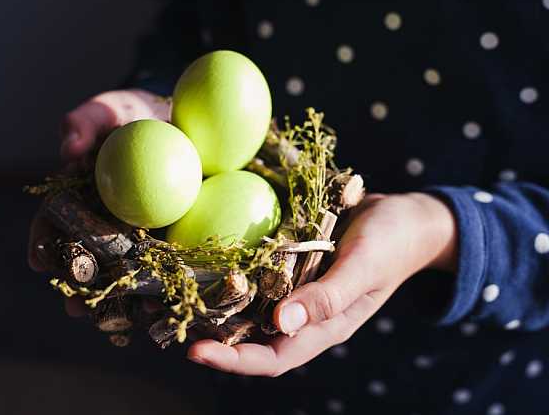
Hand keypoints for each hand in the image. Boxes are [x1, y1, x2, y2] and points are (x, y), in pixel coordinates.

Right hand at [28, 89, 170, 314]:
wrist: (179, 122)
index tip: (38, 261)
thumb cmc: (134, 115)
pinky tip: (167, 299)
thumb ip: (84, 123)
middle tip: (78, 308)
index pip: (56, 221)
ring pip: (125, 267)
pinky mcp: (169, 236)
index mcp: (81, 196)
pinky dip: (163, 280)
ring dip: (121, 295)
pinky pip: (166, 261)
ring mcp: (138, 231)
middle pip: (88, 255)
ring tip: (120, 321)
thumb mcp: (108, 111)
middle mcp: (105, 220)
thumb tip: (67, 147)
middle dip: (81, 285)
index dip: (45, 242)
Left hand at [187, 193, 457, 375]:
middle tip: (172, 322)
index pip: (274, 357)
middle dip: (214, 338)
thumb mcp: (364, 266)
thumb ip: (328, 298)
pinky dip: (237, 276)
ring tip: (178, 299)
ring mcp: (298, 288)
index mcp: (325, 325)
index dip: (234, 360)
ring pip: (251, 308)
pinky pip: (261, 276)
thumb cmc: (391, 242)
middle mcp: (305, 313)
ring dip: (218, 308)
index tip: (195, 351)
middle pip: (253, 338)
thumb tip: (280, 325)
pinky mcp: (295, 264)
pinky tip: (212, 264)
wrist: (406, 217)